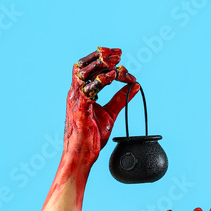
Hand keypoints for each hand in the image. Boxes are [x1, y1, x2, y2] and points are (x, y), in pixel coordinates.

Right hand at [64, 46, 136, 162]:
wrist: (82, 156)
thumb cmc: (91, 136)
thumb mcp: (110, 114)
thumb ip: (120, 99)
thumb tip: (134, 86)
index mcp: (81, 93)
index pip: (88, 68)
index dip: (102, 59)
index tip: (120, 56)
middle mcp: (76, 94)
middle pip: (85, 66)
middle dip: (102, 57)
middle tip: (119, 55)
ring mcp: (76, 101)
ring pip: (84, 74)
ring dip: (101, 66)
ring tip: (117, 63)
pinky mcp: (79, 111)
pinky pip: (88, 91)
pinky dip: (100, 81)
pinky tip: (112, 78)